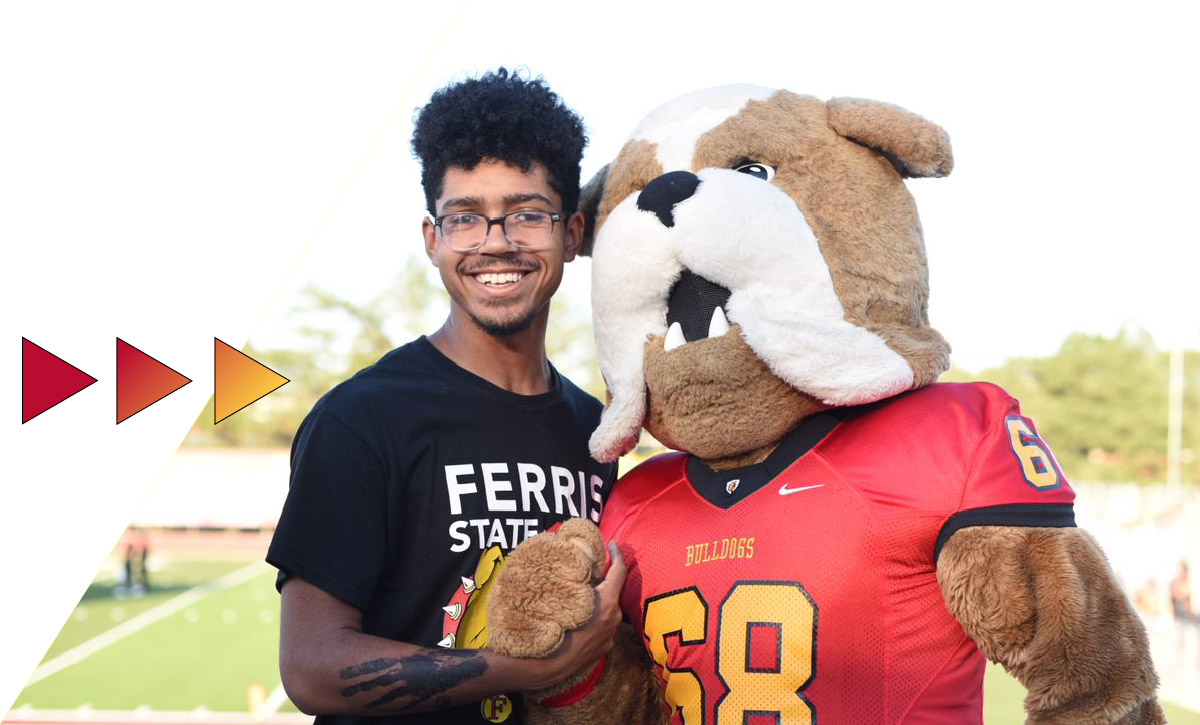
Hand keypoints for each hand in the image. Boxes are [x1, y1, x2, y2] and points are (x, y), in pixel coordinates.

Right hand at [535, 541, 626, 685]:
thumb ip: (579, 579)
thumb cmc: (555, 626)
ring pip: (608, 610)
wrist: (550, 665)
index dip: (617, 554)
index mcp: (608, 602)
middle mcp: (614, 618)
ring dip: (599, 600)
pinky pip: (603, 625)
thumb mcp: (565, 595)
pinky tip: (580, 618)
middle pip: (613, 591)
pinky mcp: (604, 648)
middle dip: (605, 579)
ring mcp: (610, 635)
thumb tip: (578, 564)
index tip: (613, 543)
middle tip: (590, 570)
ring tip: (582, 594)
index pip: (619, 571)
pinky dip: (595, 617)